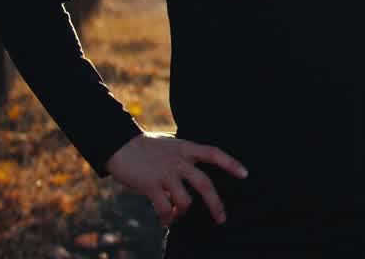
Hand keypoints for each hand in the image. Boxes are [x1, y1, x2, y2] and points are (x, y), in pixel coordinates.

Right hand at [105, 132, 247, 226]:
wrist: (119, 145)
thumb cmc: (146, 146)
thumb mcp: (171, 144)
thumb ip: (185, 155)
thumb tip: (196, 167)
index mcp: (186, 148)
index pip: (214, 154)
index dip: (231, 164)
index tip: (245, 174)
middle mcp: (179, 161)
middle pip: (205, 184)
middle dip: (216, 204)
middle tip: (222, 218)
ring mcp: (165, 173)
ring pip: (185, 201)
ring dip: (183, 212)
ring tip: (178, 214)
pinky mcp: (151, 185)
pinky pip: (165, 208)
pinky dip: (167, 218)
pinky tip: (165, 219)